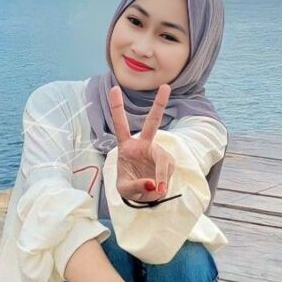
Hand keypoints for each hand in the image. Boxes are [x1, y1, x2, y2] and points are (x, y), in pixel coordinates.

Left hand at [107, 82, 176, 202]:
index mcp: (126, 147)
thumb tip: (153, 184)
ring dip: (160, 175)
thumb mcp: (125, 190)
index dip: (117, 107)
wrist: (144, 195)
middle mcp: (143, 145)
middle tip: (166, 86)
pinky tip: (160, 189)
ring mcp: (157, 152)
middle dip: (159, 105)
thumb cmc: (130, 187)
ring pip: (162, 160)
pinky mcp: (168, 162)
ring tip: (158, 190)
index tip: (114, 88)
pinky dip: (164, 182)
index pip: (120, 125)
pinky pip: (167, 171)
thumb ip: (136, 186)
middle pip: (152, 123)